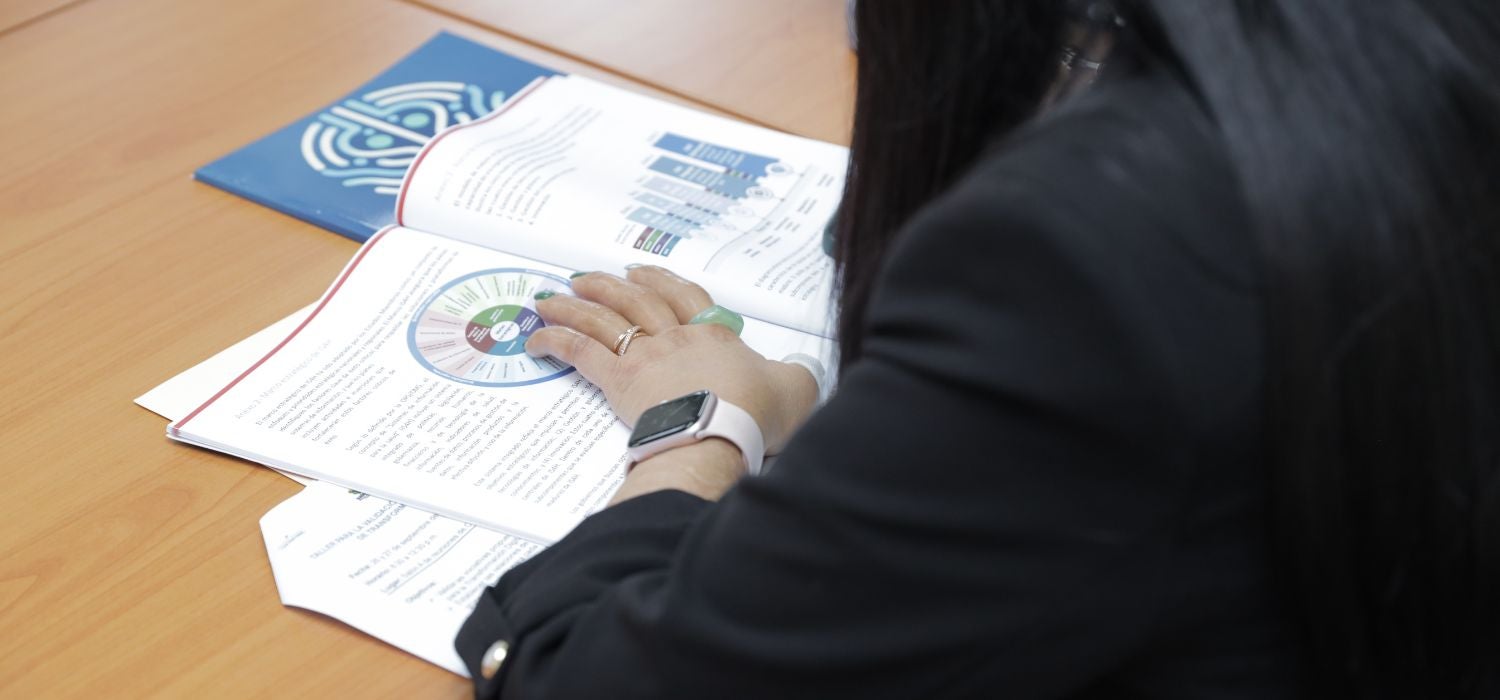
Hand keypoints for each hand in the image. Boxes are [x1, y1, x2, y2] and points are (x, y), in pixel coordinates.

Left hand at [524, 266, 818, 461]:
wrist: (722, 434)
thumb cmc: (754, 415)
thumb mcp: (796, 389)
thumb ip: (796, 375)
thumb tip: (799, 372)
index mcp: (714, 335)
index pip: (685, 296)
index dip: (661, 280)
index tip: (642, 271)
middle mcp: (675, 338)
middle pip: (636, 299)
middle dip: (609, 284)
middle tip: (587, 277)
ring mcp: (646, 357)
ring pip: (603, 318)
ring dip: (574, 304)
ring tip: (549, 297)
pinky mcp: (620, 381)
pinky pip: (581, 352)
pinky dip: (556, 340)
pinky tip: (535, 337)